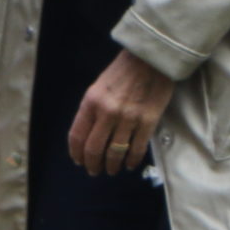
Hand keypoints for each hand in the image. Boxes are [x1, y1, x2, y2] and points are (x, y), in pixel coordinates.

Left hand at [69, 49, 173, 175]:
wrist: (153, 58)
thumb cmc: (124, 70)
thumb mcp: (98, 88)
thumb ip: (91, 111)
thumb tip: (87, 136)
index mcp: (91, 102)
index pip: (77, 136)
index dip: (76, 153)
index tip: (79, 161)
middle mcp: (107, 112)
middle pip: (94, 149)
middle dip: (92, 164)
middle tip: (94, 171)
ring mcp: (128, 117)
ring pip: (115, 152)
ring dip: (112, 165)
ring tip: (111, 170)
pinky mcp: (149, 120)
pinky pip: (137, 147)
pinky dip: (132, 160)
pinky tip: (130, 165)